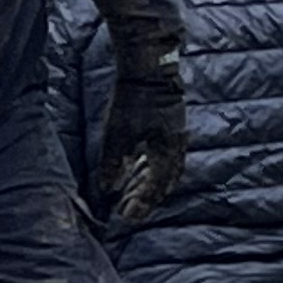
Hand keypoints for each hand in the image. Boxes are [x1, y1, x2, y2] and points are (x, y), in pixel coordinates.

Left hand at [98, 36, 188, 227]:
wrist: (150, 64)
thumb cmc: (135, 98)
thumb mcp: (118, 134)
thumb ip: (113, 163)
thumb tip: (107, 188)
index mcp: (167, 152)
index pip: (156, 188)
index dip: (142, 204)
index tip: (128, 217)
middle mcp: (176, 146)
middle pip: (165, 181)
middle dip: (148, 198)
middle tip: (132, 211)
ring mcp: (175, 133)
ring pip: (166, 167)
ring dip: (151, 182)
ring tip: (136, 192)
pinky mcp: (169, 121)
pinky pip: (163, 152)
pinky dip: (152, 164)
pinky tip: (140, 162)